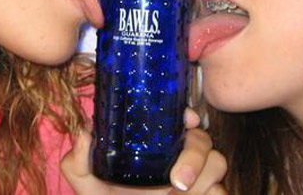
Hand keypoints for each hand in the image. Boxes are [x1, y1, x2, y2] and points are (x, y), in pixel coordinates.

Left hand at [61, 108, 227, 193]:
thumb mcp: (88, 182)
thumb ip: (78, 161)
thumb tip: (85, 134)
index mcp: (156, 144)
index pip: (180, 119)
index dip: (188, 115)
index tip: (187, 120)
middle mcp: (179, 157)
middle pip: (204, 140)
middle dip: (196, 156)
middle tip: (177, 180)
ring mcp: (196, 180)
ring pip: (218, 164)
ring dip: (204, 180)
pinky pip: (224, 193)